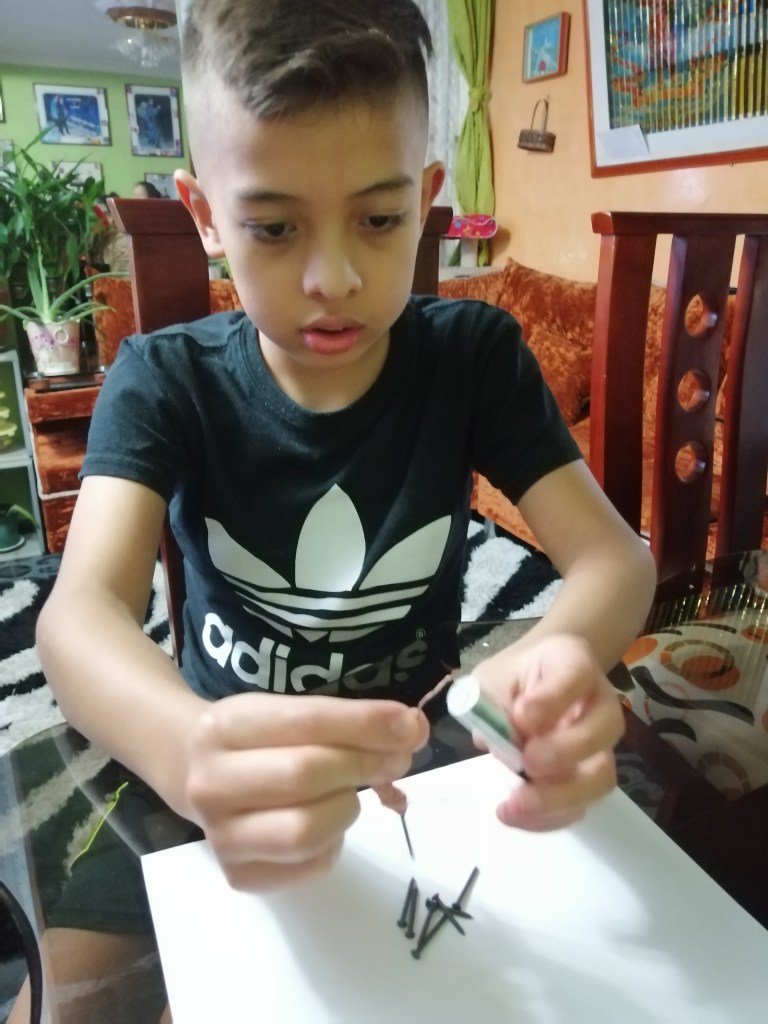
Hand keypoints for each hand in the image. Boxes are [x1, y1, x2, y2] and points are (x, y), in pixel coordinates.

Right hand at [182, 693, 428, 891]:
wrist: (194, 773)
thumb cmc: (257, 737)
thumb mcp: (288, 713)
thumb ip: (348, 722)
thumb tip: (412, 730)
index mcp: (225, 727)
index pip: (305, 721)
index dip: (365, 723)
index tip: (409, 723)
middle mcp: (212, 782)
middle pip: (306, 775)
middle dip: (363, 764)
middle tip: (396, 759)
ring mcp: (221, 835)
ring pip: (307, 830)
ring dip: (346, 808)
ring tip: (349, 794)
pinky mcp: (238, 876)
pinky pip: (309, 866)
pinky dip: (334, 844)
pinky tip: (327, 824)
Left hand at [476, 634, 623, 830]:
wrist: (534, 682)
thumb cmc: (514, 677)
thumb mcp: (494, 676)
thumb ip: (493, 702)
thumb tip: (494, 740)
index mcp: (574, 662)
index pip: (575, 674)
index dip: (553, 698)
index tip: (523, 716)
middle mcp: (599, 703)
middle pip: (605, 729)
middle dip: (566, 752)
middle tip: (527, 763)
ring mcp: (600, 745)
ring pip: (600, 777)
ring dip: (558, 797)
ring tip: (514, 805)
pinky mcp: (588, 779)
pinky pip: (580, 805)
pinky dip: (548, 817)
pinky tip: (515, 815)